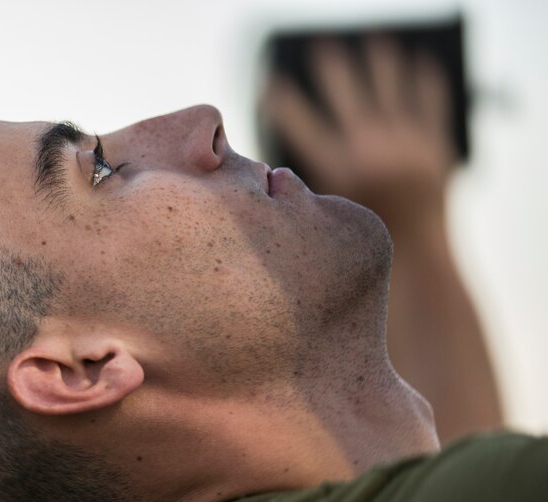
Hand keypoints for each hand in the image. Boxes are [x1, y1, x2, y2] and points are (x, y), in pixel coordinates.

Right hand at [262, 37, 454, 228]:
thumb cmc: (363, 236)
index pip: (301, 122)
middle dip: (331, 65)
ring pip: (392, 84)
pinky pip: (431, 98)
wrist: (418, 254)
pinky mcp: (435, 141)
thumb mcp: (328, 211)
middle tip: (322, 48)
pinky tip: (421, 61)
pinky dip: (426, 77)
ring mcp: (406, 142)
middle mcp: (370, 148)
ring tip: (374, 43)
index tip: (270, 83)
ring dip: (381, 59)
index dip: (282, 101)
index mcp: (337, 168)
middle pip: (348, 89)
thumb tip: (298, 147)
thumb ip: (312, 179)